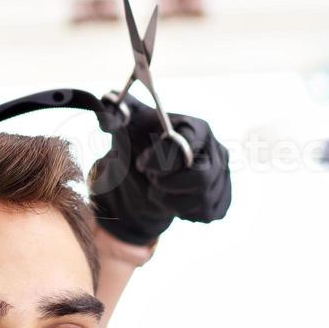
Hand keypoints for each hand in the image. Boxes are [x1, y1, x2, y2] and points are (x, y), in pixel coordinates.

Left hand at [87, 92, 231, 246]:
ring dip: (170, 200)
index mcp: (198, 128)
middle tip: (150, 179)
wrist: (148, 172)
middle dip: (167, 183)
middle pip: (201, 177)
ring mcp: (222, 177)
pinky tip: (171, 200)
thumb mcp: (127, 124)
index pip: (189, 146)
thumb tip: (105, 116)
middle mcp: (217, 151)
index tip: (141, 163)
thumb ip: (115, 113)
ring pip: (202, 200)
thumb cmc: (141, 142)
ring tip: (158, 188)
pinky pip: (205, 214)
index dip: (161, 159)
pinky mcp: (220, 200)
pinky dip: (182, 212)